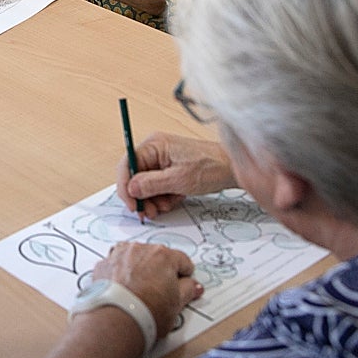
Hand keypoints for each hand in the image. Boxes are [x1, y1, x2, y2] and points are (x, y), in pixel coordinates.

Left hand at [92, 242, 202, 335]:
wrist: (116, 320)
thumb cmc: (147, 312)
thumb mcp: (177, 305)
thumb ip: (188, 290)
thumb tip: (194, 286)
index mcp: (163, 256)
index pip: (182, 261)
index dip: (184, 276)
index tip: (182, 286)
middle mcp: (140, 249)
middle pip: (157, 257)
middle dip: (160, 272)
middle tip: (160, 293)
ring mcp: (119, 255)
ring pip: (134, 258)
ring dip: (138, 269)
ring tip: (139, 291)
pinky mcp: (103, 265)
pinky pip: (116, 265)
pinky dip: (119, 274)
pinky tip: (122, 290)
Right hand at [116, 132, 234, 218]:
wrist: (232, 169)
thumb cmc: (211, 167)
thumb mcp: (178, 180)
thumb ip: (151, 184)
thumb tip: (130, 188)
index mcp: (154, 145)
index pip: (127, 164)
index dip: (125, 186)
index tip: (131, 204)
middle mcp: (155, 149)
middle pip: (135, 176)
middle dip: (141, 196)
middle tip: (148, 212)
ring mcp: (162, 159)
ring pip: (146, 184)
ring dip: (153, 199)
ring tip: (165, 206)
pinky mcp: (170, 168)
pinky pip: (157, 185)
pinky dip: (162, 196)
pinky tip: (173, 199)